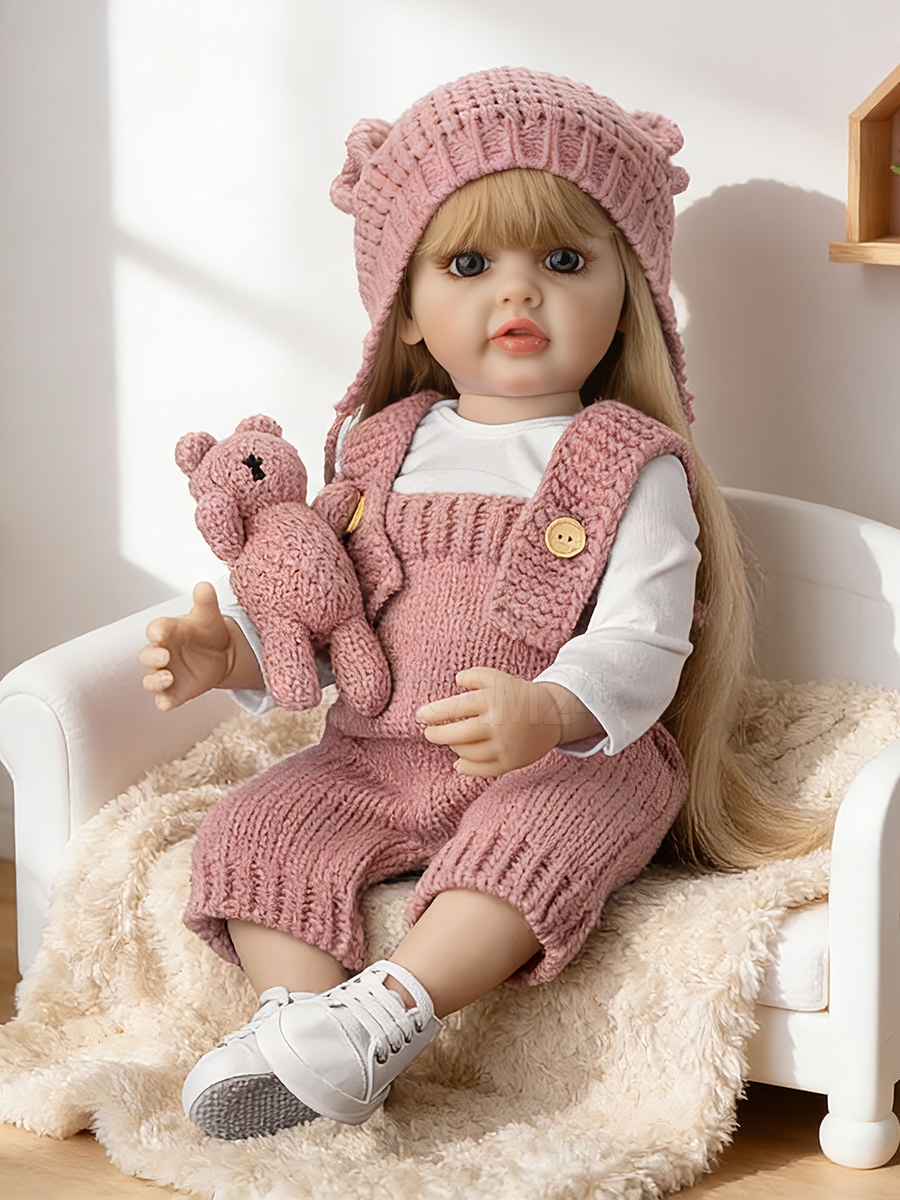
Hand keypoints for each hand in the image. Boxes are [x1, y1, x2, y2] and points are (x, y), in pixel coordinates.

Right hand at [139, 581, 247, 710]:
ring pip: (150, 681)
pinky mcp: (175, 692)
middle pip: (147, 656)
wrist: (221, 653)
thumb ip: (205, 601)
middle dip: (152, 657)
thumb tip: (204, 586)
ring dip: (155, 681)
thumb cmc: (206, 630)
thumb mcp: (208, 615)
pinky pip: (164, 700)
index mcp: (167, 631)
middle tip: (165, 655)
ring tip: (168, 677)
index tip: (160, 632)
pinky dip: (164, 703)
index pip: (155, 630)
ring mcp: (166, 674)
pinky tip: (167, 703)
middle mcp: (161, 653)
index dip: (156, 631)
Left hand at [415, 667, 568, 777]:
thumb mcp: (497, 677)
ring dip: (453, 746)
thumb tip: (455, 681)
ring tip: (451, 740)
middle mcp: (498, 725)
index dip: (433, 713)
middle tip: (428, 733)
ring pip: (467, 753)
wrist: (552, 714)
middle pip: (457, 736)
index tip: (420, 716)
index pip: (455, 708)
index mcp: (492, 701)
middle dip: (437, 734)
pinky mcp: (511, 762)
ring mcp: (505, 746)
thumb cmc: (517, 693)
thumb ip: (473, 675)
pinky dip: (466, 768)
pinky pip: (482, 770)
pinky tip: (458, 762)